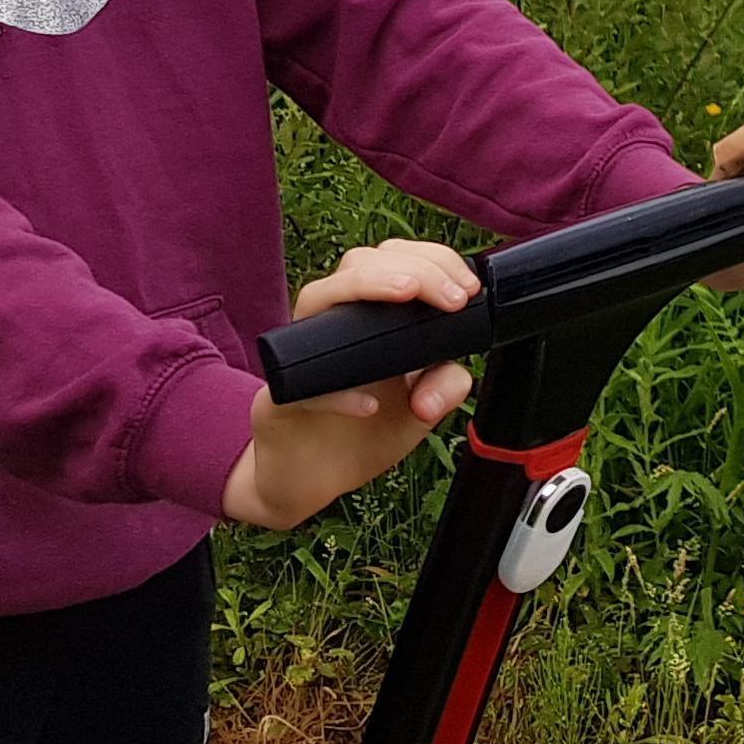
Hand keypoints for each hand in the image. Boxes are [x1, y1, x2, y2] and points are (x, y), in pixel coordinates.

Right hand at [221, 240, 477, 530]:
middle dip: (412, 267)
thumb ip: (445, 384)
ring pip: (317, 297)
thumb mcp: (422, 408)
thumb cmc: (367, 430)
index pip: (396, 261)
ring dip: (366, 287)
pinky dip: (335, 393)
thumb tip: (443, 385)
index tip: (468, 289)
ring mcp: (299, 355)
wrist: (315, 481)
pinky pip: (298, 383)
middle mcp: (330, 323)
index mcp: (368, 317)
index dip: (434, 261)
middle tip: (452, 298)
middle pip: (359, 263)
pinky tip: (367, 404)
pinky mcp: (276, 397)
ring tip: (407, 297)